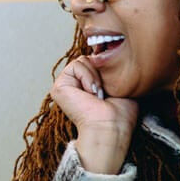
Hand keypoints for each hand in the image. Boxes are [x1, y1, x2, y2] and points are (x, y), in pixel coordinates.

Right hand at [51, 56, 138, 174]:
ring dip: (95, 77)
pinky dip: (88, 78)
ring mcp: (66, 85)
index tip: (112, 84)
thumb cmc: (119, 113)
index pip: (96, 61)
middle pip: (89, 58)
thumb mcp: (120, 84)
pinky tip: (90, 94)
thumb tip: (105, 54)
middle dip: (101, 72)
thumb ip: (111, 69)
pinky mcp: (59, 87)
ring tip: (97, 94)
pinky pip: (76, 65)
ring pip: (82, 60)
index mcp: (86, 85)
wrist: (111, 126)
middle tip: (104, 93)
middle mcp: (75, 85)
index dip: (106, 66)